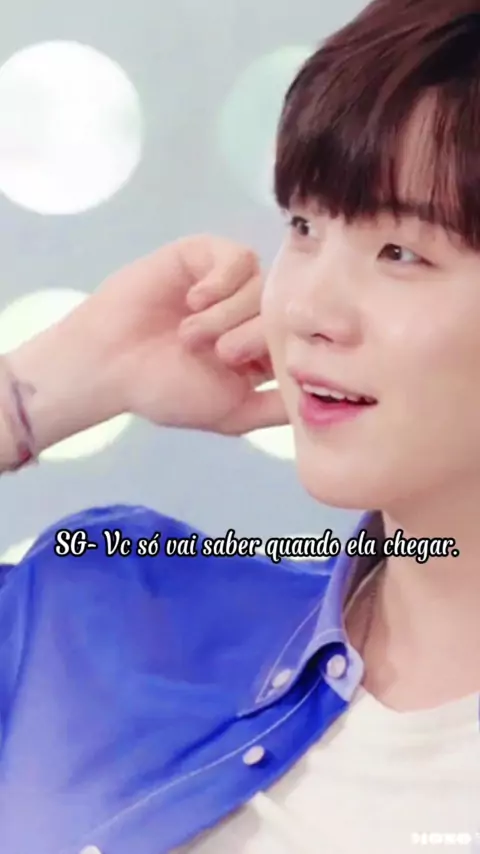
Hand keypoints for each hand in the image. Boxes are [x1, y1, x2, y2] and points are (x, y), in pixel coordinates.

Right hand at [78, 234, 286, 434]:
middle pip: (281, 310)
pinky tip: (195, 301)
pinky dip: (220, 281)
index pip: (295, 339)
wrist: (109, 364)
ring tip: (191, 335)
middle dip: (254, 334)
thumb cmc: (165, 390)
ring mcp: (226, 283)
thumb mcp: (233, 413)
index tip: (248, 371)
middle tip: (221, 355)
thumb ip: (277, 410)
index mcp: (257, 347)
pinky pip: (237, 257)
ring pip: (260, 284)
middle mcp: (246, 312)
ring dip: (228, 313)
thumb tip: (322, 405)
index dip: (282, 353)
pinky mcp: (203, 255)